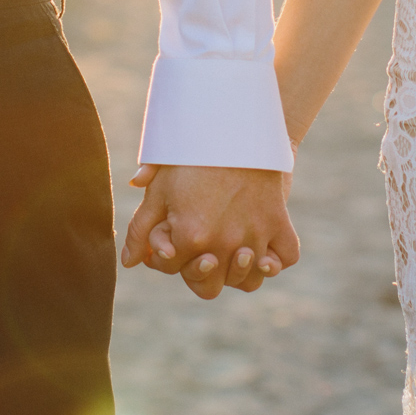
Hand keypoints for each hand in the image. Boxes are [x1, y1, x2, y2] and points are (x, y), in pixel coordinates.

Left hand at [119, 164, 298, 299]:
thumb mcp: (159, 188)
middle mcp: (224, 244)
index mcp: (190, 237)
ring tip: (231, 254)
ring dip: (238, 273)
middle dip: (199, 273)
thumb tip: (129, 262)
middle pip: (209, 288)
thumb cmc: (192, 157)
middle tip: (201, 251)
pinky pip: (285, 258)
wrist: (236, 127)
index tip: (170, 236)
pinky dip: (276, 259)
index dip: (165, 255)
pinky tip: (263, 250)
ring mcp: (255, 236)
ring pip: (249, 281)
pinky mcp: (279, 224)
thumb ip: (140, 229)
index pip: (171, 269)